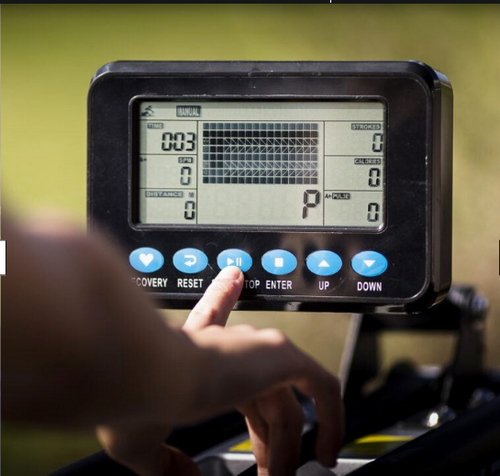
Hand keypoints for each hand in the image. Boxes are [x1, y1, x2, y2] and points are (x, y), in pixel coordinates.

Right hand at [99, 266, 342, 475]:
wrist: (146, 372)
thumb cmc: (132, 398)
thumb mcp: (141, 442)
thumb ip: (163, 461)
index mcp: (194, 349)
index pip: (213, 314)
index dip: (222, 294)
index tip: (232, 279)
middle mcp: (227, 341)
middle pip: (260, 393)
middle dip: (266, 436)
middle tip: (268, 470)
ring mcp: (256, 346)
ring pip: (285, 404)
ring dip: (285, 450)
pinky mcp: (282, 354)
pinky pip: (323, 388)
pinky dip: (332, 422)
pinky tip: (327, 452)